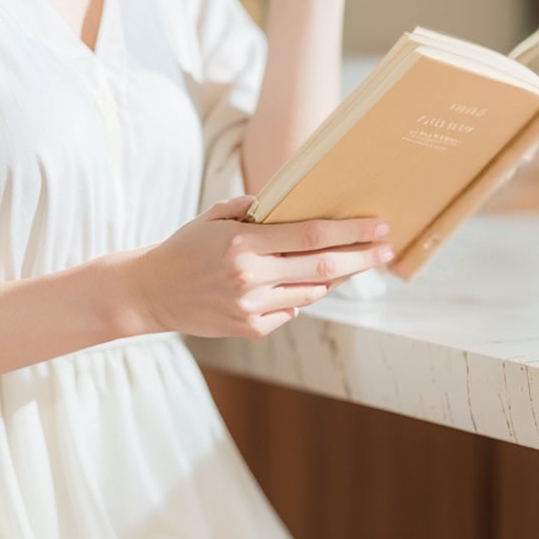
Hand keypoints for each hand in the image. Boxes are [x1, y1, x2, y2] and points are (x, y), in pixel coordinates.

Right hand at [120, 197, 391, 340]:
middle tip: (387, 250)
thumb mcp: (218, 217)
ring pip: (310, 294)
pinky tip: (288, 286)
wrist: (151, 293)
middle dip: (360, 259)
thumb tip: (301, 209)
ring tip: (342, 263)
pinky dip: (296, 297)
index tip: (379, 227)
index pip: (310, 237)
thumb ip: (259, 212)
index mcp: (244, 246)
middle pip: (322, 270)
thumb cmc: (187, 247)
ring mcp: (252, 309)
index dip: (350, 232)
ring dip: (330, 279)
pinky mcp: (251, 329)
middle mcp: (251, 279)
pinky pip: (289, 312)